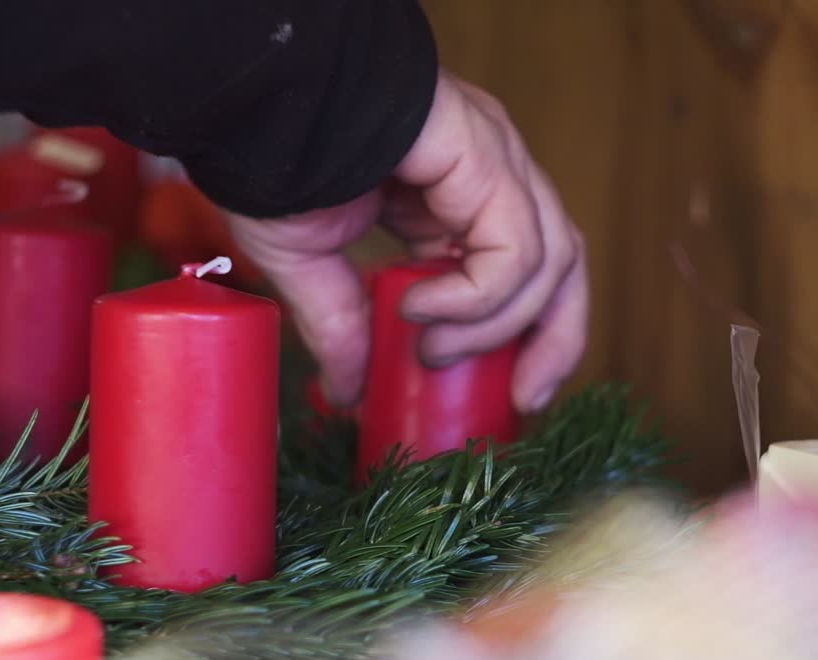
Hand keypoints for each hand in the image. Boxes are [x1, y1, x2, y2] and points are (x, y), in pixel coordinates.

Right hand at [228, 69, 587, 413]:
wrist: (256, 104)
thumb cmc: (273, 163)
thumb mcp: (309, 268)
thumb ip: (341, 327)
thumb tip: (348, 393)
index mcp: (457, 197)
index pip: (526, 271)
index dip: (530, 335)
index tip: (508, 393)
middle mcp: (490, 175)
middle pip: (561, 265)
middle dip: (554, 340)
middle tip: (524, 397)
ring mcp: (495, 159)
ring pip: (551, 260)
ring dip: (500, 326)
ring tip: (431, 350)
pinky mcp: (487, 155)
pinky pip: (515, 248)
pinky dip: (476, 296)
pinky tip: (418, 306)